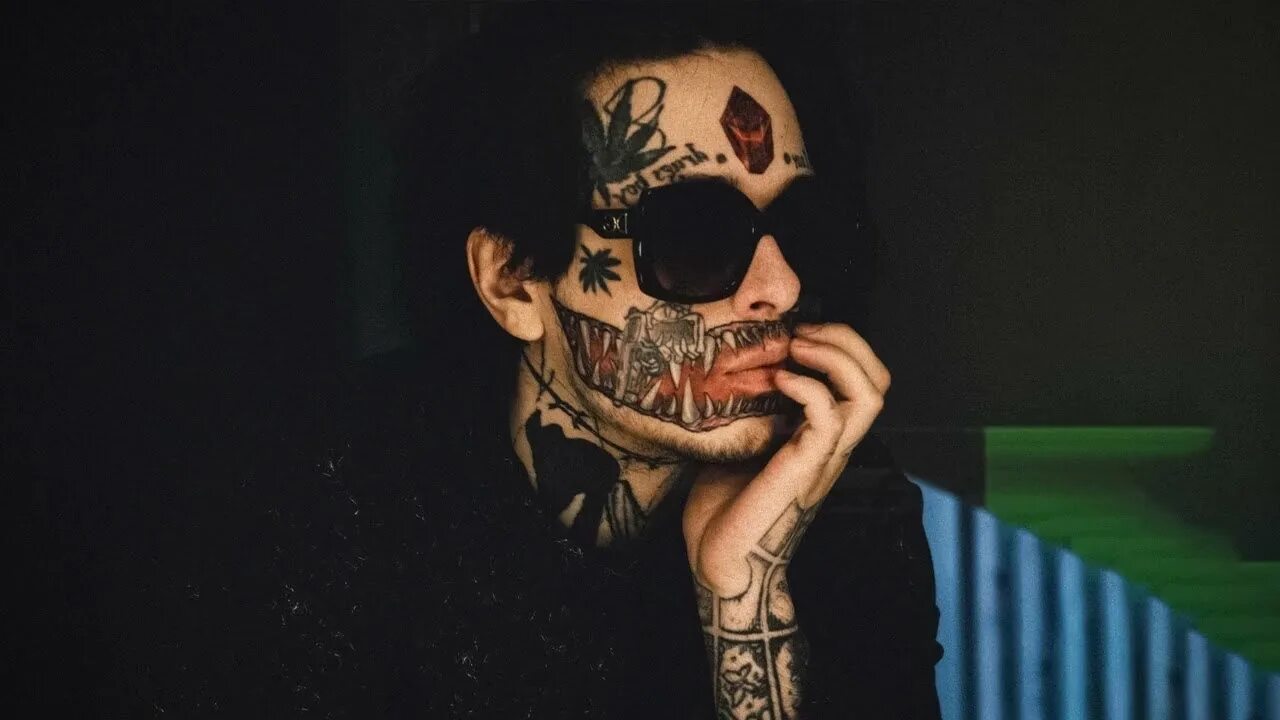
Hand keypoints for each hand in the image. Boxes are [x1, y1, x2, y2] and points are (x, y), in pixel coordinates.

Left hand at [684, 321, 890, 596]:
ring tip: (796, 346)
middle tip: (802, 331)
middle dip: (847, 340)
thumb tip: (734, 370)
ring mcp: (823, 460)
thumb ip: (753, 412)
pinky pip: (829, 419)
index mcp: (824, 440)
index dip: (843, 344)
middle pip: (879, 381)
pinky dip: (807, 387)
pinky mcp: (803, 472)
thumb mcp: (741, 445)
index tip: (798, 331)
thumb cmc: (724, 509)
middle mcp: (834, 448)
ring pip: (868, 396)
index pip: (867, 381)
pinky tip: (778, 380)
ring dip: (835, 357)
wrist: (719, 565)